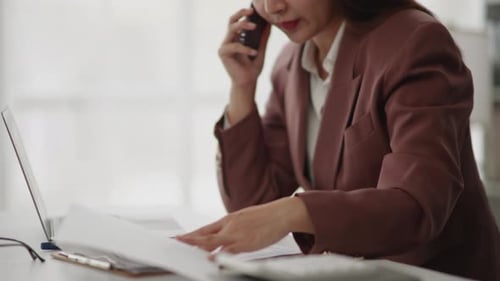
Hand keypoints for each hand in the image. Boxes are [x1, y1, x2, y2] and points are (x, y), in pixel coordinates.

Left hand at [176, 197, 313, 253]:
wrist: (282, 212)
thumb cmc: (265, 217)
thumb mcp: (244, 219)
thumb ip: (231, 228)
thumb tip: (221, 235)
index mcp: (228, 220)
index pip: (204, 228)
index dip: (190, 234)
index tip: (177, 238)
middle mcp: (230, 226)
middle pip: (204, 234)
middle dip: (189, 240)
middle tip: (175, 243)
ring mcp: (237, 234)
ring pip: (213, 241)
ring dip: (198, 246)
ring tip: (184, 249)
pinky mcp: (247, 242)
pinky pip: (229, 250)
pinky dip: (219, 254)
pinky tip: (211, 258)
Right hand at [219, 7, 270, 87]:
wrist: (248, 82)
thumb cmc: (252, 67)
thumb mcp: (261, 49)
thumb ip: (263, 37)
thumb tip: (268, 23)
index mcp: (236, 38)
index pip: (238, 21)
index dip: (244, 14)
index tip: (255, 10)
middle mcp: (229, 40)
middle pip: (231, 20)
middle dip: (241, 14)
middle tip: (252, 12)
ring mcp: (225, 46)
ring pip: (231, 29)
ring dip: (243, 26)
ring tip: (254, 27)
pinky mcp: (223, 53)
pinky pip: (234, 46)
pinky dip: (245, 48)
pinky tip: (253, 52)